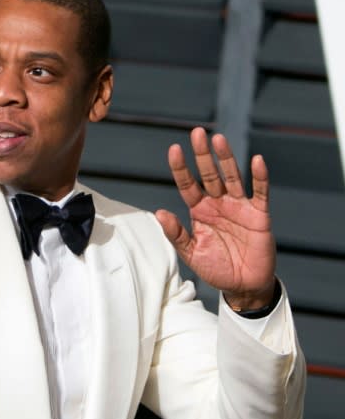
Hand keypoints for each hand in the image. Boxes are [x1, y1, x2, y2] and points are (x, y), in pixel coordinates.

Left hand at [155, 127, 276, 308]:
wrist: (242, 285)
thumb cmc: (215, 268)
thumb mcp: (191, 253)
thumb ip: (176, 234)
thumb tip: (159, 212)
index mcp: (199, 211)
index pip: (187, 185)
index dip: (181, 168)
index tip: (174, 149)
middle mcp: (218, 204)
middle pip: (209, 174)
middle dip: (203, 155)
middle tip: (197, 133)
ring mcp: (239, 207)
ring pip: (232, 177)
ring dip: (226, 158)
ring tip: (218, 140)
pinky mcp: (259, 215)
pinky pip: (260, 192)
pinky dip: (259, 177)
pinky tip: (256, 160)